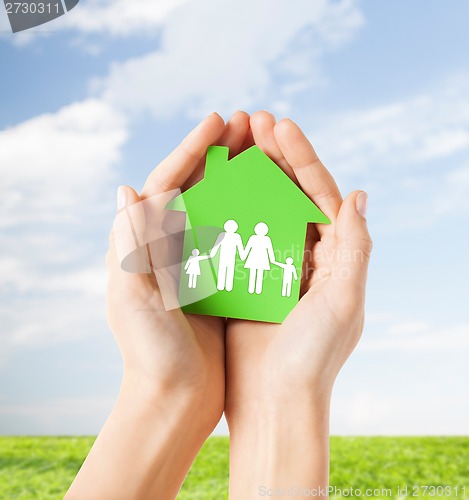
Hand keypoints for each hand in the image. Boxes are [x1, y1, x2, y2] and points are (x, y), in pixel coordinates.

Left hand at [66, 112, 251, 498]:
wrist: (175, 398)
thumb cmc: (150, 353)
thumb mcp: (133, 298)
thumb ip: (129, 245)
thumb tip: (126, 188)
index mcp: (144, 243)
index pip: (168, 181)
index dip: (193, 148)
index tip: (220, 120)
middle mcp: (170, 246)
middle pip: (198, 186)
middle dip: (222, 152)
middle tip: (251, 123)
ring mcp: (198, 260)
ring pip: (223, 206)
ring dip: (243, 176)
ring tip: (268, 149)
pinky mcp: (221, 279)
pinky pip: (241, 236)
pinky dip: (257, 213)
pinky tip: (279, 198)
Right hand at [225, 112, 371, 495]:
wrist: (274, 402)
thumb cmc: (312, 358)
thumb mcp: (344, 301)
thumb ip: (355, 248)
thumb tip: (359, 194)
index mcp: (335, 256)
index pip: (320, 194)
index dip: (301, 157)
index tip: (278, 126)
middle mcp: (307, 256)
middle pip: (290, 194)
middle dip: (273, 156)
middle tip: (250, 121)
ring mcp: (273, 264)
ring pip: (260, 208)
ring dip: (247, 175)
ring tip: (230, 143)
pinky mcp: (246, 279)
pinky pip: (235, 235)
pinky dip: (225, 210)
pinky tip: (210, 187)